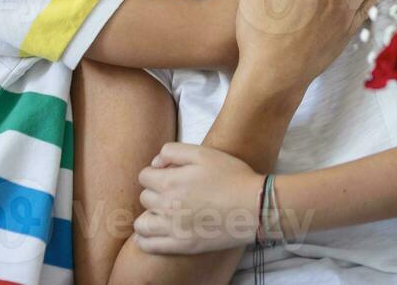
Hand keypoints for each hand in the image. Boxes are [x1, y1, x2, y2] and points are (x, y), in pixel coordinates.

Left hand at [133, 143, 261, 253]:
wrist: (254, 206)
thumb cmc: (232, 176)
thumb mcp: (204, 153)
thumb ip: (173, 151)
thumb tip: (155, 163)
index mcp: (171, 182)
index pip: (144, 176)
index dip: (155, 173)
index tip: (169, 175)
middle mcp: (167, 206)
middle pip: (145, 197)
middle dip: (155, 192)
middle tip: (174, 193)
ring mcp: (173, 228)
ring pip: (142, 223)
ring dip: (149, 216)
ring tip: (163, 213)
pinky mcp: (181, 246)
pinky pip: (149, 245)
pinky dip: (145, 239)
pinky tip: (153, 233)